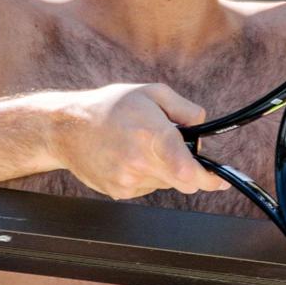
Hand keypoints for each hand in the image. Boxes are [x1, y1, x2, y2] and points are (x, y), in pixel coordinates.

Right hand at [52, 83, 228, 199]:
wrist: (66, 128)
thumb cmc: (109, 106)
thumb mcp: (150, 92)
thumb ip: (183, 108)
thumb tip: (201, 126)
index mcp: (151, 135)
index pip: (188, 171)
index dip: (209, 179)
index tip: (219, 181)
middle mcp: (139, 162)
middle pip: (182, 181)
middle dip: (186, 168)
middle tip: (170, 147)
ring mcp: (127, 180)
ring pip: (164, 183)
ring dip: (162, 169)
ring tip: (138, 146)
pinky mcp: (118, 192)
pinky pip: (146, 187)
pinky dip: (144, 175)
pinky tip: (126, 157)